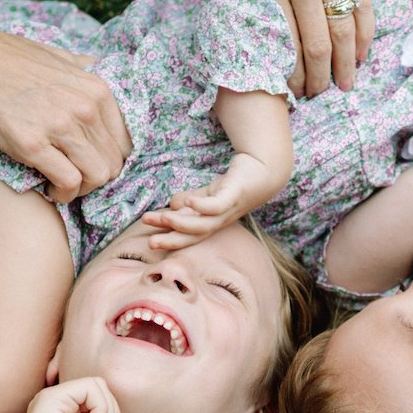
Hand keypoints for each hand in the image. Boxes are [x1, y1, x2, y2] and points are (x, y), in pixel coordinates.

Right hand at [0, 32, 132, 202]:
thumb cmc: (13, 60)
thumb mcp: (62, 57)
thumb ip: (87, 71)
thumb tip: (102, 74)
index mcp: (97, 90)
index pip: (125, 142)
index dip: (111, 159)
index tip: (92, 162)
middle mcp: (85, 109)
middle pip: (113, 163)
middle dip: (97, 178)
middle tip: (77, 177)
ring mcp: (60, 127)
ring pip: (96, 177)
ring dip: (82, 189)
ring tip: (64, 185)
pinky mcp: (33, 146)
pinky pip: (68, 183)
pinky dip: (63, 194)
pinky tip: (51, 190)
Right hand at [141, 151, 286, 249]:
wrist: (264, 170)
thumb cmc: (235, 184)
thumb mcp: (208, 193)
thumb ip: (191, 200)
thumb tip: (172, 204)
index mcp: (211, 223)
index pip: (188, 234)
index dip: (169, 238)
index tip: (148, 240)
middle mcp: (219, 221)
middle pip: (193, 235)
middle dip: (171, 239)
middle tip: (150, 242)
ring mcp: (228, 211)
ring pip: (203, 224)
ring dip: (182, 223)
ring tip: (162, 217)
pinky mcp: (234, 196)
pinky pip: (217, 206)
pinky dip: (202, 206)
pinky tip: (188, 202)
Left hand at [226, 0, 370, 96]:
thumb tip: (247, 36)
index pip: (284, 45)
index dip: (289, 76)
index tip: (290, 93)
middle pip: (317, 46)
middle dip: (319, 79)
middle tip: (318, 95)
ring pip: (343, 30)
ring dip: (345, 64)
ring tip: (345, 84)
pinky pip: (363, 2)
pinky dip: (365, 32)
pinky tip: (362, 52)